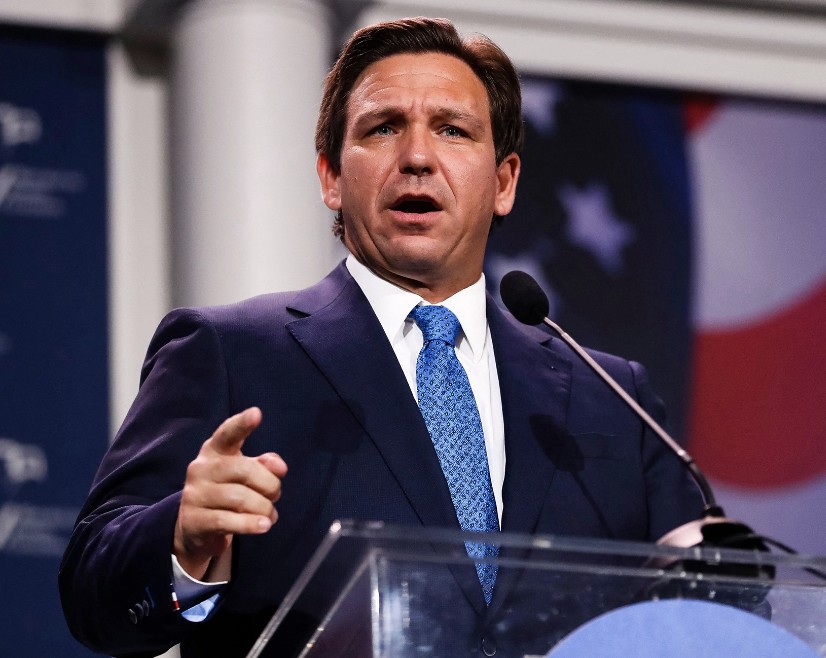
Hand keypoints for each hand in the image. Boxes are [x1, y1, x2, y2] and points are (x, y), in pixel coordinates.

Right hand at [173, 407, 286, 579]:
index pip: (227, 434)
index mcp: (214, 451)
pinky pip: (228, 521)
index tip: (256, 413)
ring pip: (240, 498)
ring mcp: (194, 495)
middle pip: (244, 470)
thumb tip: (278, 467)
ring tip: (270, 515)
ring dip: (264, 508)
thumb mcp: (245, 475)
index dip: (242, 424)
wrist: (194, 528)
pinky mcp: (194, 520)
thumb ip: (264, 465)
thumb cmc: (227, 492)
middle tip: (275, 495)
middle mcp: (200, 468)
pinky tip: (264, 526)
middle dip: (269, 484)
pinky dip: (252, 524)